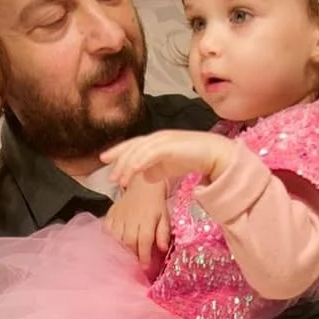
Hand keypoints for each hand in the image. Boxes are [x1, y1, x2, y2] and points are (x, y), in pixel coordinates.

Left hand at [103, 130, 235, 188]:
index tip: (104, 160)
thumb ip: (156, 170)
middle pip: (132, 147)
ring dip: (127, 166)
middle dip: (118, 159)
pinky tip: (132, 172)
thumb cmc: (194, 159)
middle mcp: (158, 138)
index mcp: (156, 141)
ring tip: (120, 180)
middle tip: (109, 176)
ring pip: (138, 151)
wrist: (214, 155)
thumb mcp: (170, 166)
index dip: (118, 151)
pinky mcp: (170, 145)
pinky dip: (139, 162)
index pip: (133, 145)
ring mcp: (163, 140)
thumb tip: (144, 175)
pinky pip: (150, 153)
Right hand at [103, 176, 170, 267]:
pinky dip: (109, 239)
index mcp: (147, 219)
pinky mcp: (111, 214)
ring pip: (117, 237)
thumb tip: (162, 248)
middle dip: (132, 256)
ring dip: (120, 250)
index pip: (144, 241)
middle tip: (135, 265)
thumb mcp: (165, 216)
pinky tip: (112, 246)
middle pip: (129, 242)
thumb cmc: (155, 203)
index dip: (144, 256)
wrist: (143, 183)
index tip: (145, 267)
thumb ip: (163, 233)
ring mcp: (120, 216)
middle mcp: (132, 219)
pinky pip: (107, 229)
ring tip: (124, 258)